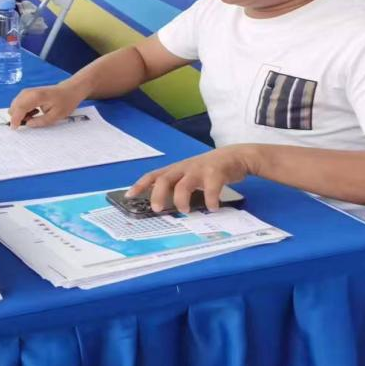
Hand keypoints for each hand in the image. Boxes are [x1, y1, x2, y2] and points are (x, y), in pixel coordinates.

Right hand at [8, 81, 86, 127]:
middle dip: (18, 116)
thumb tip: (27, 124)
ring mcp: (28, 91)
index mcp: (36, 97)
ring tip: (35, 115)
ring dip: (21, 113)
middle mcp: (29, 92)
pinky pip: (19, 103)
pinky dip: (23, 110)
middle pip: (14, 106)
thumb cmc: (65, 102)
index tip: (15, 128)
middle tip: (30, 121)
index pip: (20, 108)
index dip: (15, 119)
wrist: (69, 90)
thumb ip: (40, 121)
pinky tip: (34, 111)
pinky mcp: (29, 93)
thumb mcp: (55, 116)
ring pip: (15, 104)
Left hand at [127, 146, 254, 212]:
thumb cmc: (208, 169)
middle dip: (158, 194)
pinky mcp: (216, 172)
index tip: (129, 196)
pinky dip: (211, 200)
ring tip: (184, 210)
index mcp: (176, 169)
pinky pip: (212, 187)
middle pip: (165, 179)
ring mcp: (200, 169)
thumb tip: (162, 206)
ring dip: (181, 198)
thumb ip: (177, 186)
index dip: (140, 185)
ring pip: (185, 184)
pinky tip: (212, 208)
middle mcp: (185, 168)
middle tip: (156, 209)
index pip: (153, 175)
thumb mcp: (189, 175)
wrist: (236, 156)